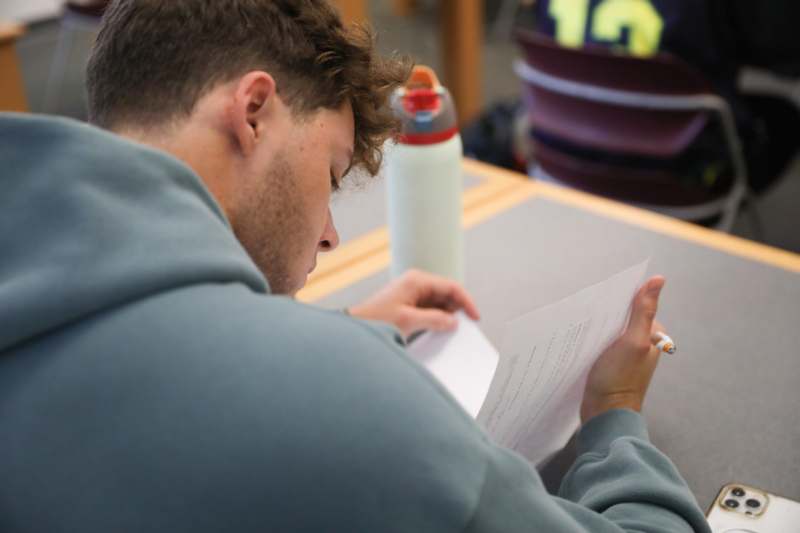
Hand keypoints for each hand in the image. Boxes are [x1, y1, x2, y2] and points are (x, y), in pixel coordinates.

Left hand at [347, 270, 480, 336]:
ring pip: (440, 302)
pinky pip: (430, 309)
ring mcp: (412, 293)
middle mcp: (416, 283)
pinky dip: (437, 319)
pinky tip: (438, 330)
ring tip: (449, 331)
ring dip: (446, 315)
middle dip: (457, 309)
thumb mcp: (409, 321)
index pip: (452, 286)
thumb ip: (435, 320)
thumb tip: (454, 322)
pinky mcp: (409, 304)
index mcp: (417, 280)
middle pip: (447, 293)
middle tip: (464, 327)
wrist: (355, 328)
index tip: (475, 318)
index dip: (467, 302)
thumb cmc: (376, 321)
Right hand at [580, 276, 666, 422]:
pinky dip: (595, 340)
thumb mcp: (633, 341)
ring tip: (585, 329)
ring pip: (613, 330)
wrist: (605, 414)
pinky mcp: (613, 365)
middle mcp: (643, 344)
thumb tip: (658, 279)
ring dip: (600, 327)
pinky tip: (584, 342)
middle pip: (624, 317)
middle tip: (591, 318)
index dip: (620, 301)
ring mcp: (628, 355)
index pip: (637, 306)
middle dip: (609, 314)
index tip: (603, 304)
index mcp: (653, 335)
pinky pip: (604, 344)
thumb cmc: (620, 379)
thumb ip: (643, 311)